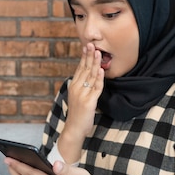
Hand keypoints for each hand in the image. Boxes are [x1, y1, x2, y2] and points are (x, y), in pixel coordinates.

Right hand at [59, 43, 104, 162]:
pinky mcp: (89, 102)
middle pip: (84, 69)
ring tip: (98, 52)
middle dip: (89, 56)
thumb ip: (82, 88)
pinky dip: (98, 78)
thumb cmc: (77, 115)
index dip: (84, 57)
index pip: (79, 68)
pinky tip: (100, 70)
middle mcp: (76, 88)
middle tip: (92, 44)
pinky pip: (95, 88)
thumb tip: (88, 78)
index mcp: (73, 86)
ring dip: (94, 63)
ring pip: (90, 76)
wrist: (73, 130)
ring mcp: (82, 95)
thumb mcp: (78, 99)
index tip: (87, 47)